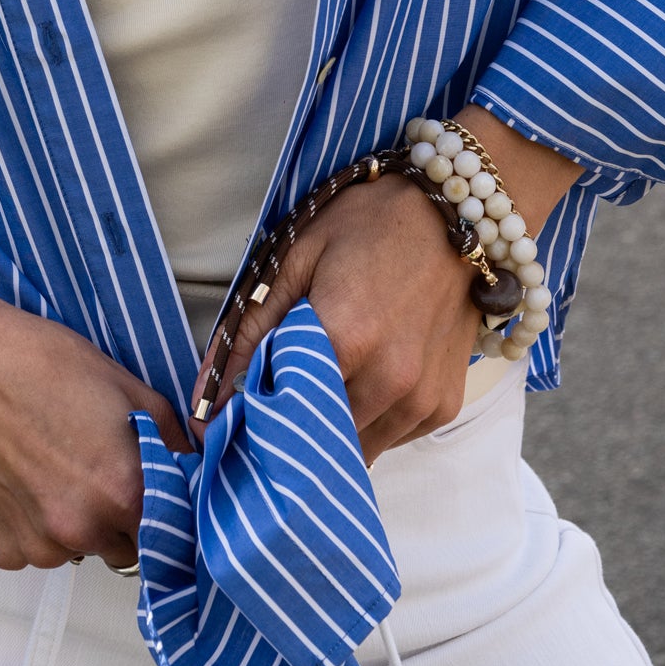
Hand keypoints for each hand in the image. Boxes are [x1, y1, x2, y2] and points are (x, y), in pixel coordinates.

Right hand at [0, 252, 190, 571]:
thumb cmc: (36, 364)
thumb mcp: (125, 385)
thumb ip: (171, 436)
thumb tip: (195, 462)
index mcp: (122, 490)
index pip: (171, 533)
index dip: (166, 511)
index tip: (157, 496)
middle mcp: (81, 529)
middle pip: (125, 547)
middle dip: (122, 517)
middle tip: (98, 466)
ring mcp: (37, 543)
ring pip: (77, 550)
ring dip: (76, 522)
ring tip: (52, 464)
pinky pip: (34, 549)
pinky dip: (34, 525)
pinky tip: (23, 477)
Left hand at [196, 109, 582, 463]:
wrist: (456, 214)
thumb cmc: (370, 225)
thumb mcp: (298, 259)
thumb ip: (253, 331)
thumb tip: (208, 397)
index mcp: (345, 339)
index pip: (278, 416)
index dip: (248, 423)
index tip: (226, 425)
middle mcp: (388, 380)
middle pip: (315, 444)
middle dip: (285, 435)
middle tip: (267, 411)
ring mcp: (421, 399)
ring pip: (353, 451)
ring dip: (328, 434)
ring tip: (315, 393)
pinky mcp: (443, 406)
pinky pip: (390, 438)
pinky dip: (366, 424)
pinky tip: (360, 383)